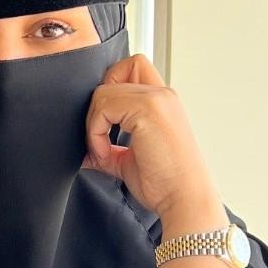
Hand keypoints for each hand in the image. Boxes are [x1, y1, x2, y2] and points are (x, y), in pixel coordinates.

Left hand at [82, 53, 220, 221]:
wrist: (184, 199)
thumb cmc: (164, 185)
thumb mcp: (129, 161)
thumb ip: (108, 149)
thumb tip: (83, 151)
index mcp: (162, 102)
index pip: (132, 68)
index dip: (111, 89)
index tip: (106, 126)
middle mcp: (162, 94)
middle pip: (114, 73)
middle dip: (98, 107)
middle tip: (99, 140)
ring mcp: (156, 99)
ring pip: (104, 91)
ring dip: (94, 124)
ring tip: (104, 152)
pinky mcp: (148, 109)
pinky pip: (104, 107)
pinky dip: (96, 131)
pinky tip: (107, 153)